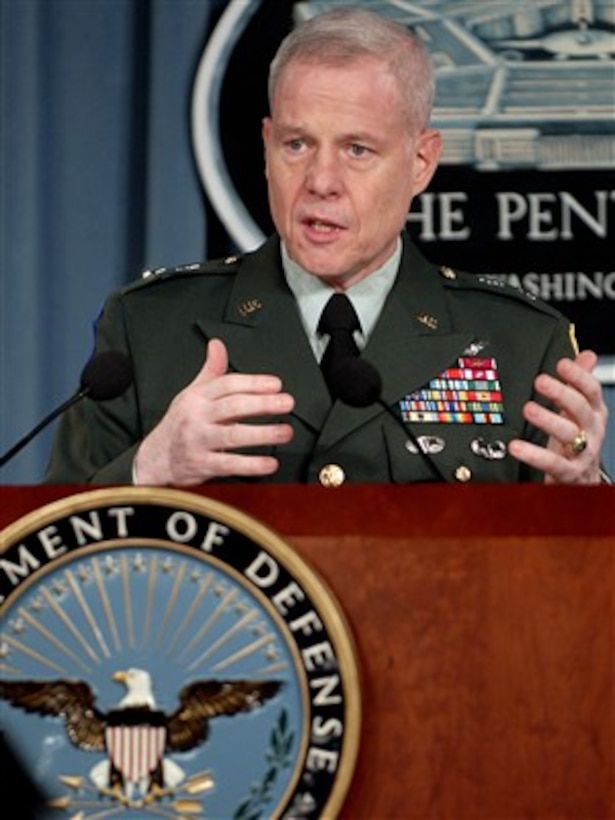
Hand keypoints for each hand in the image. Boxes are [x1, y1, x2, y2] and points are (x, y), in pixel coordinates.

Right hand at [134, 338, 294, 484]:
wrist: (156, 458)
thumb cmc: (179, 424)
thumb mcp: (191, 393)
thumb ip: (210, 371)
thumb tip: (217, 345)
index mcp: (197, 398)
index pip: (227, 385)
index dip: (253, 382)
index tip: (276, 384)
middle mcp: (197, 418)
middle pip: (233, 407)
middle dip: (262, 404)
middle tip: (286, 403)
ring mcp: (199, 441)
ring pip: (232, 435)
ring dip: (262, 434)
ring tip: (285, 431)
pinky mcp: (203, 465)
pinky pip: (229, 465)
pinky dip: (251, 465)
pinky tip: (270, 462)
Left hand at [508, 350, 607, 483]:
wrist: (583, 480)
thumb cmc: (578, 441)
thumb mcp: (581, 411)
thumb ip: (580, 383)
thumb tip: (587, 355)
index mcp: (595, 413)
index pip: (592, 391)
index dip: (579, 376)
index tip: (563, 364)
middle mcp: (592, 431)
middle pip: (581, 409)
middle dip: (562, 393)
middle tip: (541, 381)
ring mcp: (583, 453)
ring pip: (569, 434)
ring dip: (548, 420)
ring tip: (528, 408)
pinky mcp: (569, 473)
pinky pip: (552, 463)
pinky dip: (533, 455)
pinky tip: (516, 447)